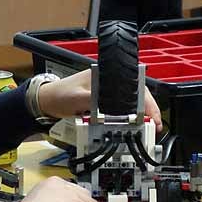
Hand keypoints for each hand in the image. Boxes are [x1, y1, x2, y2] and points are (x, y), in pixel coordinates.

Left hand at [36, 69, 163, 127]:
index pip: (134, 84)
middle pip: (137, 93)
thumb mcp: (77, 98)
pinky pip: (122, 109)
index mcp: (105, 75)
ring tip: (149, 126)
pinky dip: (130, 118)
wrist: (46, 101)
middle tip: (155, 124)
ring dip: (142, 114)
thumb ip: (93, 102)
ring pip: (132, 102)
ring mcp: (107, 92)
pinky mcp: (104, 102)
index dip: (146, 100)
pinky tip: (135, 126)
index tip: (151, 114)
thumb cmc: (59, 95)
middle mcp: (109, 82)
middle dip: (149, 109)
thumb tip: (109, 109)